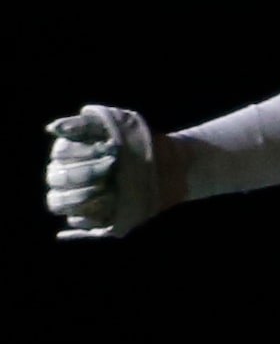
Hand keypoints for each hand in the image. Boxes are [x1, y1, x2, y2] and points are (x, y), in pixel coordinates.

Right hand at [45, 105, 165, 239]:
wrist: (162, 165)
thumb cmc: (135, 142)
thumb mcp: (115, 124)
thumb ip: (84, 124)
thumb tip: (53, 128)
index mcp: (67, 153)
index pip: (61, 154)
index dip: (83, 152)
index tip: (112, 149)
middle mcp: (64, 175)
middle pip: (58, 178)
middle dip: (87, 172)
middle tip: (113, 167)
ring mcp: (73, 197)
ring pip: (58, 201)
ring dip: (84, 195)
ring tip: (110, 189)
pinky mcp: (86, 217)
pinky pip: (77, 220)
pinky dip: (92, 214)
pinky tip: (111, 204)